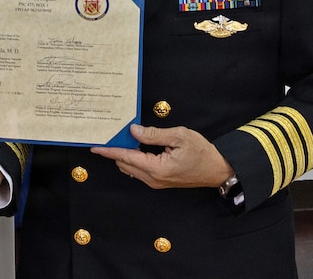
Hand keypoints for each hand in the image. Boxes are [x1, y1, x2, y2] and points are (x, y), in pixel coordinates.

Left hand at [91, 124, 232, 188]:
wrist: (217, 169)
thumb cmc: (201, 152)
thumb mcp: (179, 136)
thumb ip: (154, 134)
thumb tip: (133, 130)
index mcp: (157, 169)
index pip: (126, 157)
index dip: (109, 150)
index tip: (94, 146)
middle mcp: (153, 179)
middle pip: (125, 164)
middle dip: (114, 151)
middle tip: (106, 135)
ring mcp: (156, 182)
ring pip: (130, 168)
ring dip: (123, 155)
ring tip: (117, 138)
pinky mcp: (159, 181)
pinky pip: (139, 170)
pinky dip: (132, 159)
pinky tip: (132, 146)